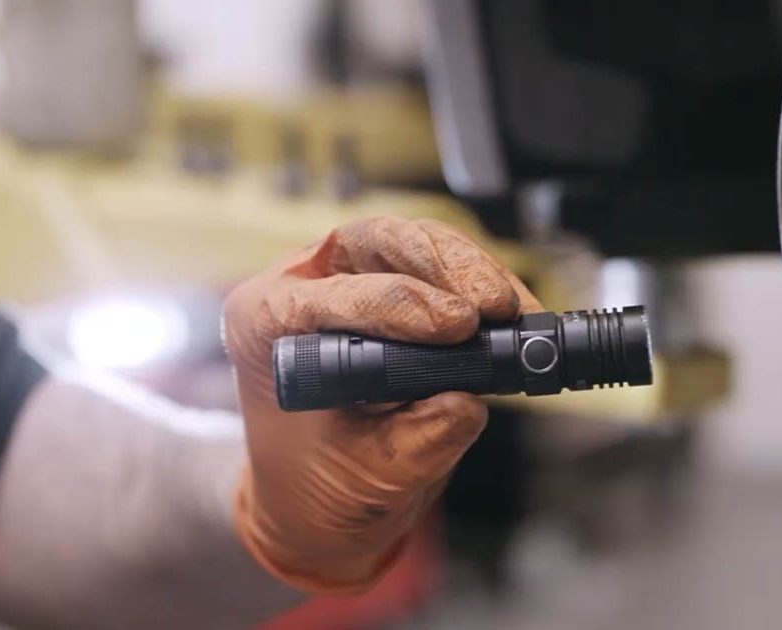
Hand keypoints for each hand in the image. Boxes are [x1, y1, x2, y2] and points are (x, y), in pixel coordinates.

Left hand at [222, 216, 540, 593]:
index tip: (454, 327)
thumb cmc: (323, 480)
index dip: (398, 304)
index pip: (329, 296)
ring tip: (514, 311)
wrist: (322, 490)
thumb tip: (466, 402)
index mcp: (266, 325)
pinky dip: (482, 286)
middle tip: (493, 306)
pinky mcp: (390, 281)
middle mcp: (301, 285)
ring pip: (415, 243)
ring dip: (470, 270)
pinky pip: (440, 266)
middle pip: (376, 243)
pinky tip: (516, 313)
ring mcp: (346, 276)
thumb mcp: (370, 477)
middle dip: (444, 266)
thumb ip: (419, 442)